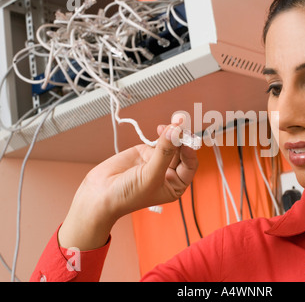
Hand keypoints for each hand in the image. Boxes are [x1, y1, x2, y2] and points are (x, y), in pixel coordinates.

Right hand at [58, 119, 197, 249]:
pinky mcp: (145, 152)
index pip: (190, 165)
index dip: (190, 152)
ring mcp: (158, 161)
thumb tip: (175, 131)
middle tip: (179, 126)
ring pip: (171, 143)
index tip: (186, 141)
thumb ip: (164, 152)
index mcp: (176, 185)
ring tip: (172, 124)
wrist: (100, 195)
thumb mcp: (150, 175)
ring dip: (172, 133)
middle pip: (182, 151)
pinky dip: (162, 133)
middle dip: (181, 139)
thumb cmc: (127, 195)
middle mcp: (169, 173)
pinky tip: (162, 128)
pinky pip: (159, 140)